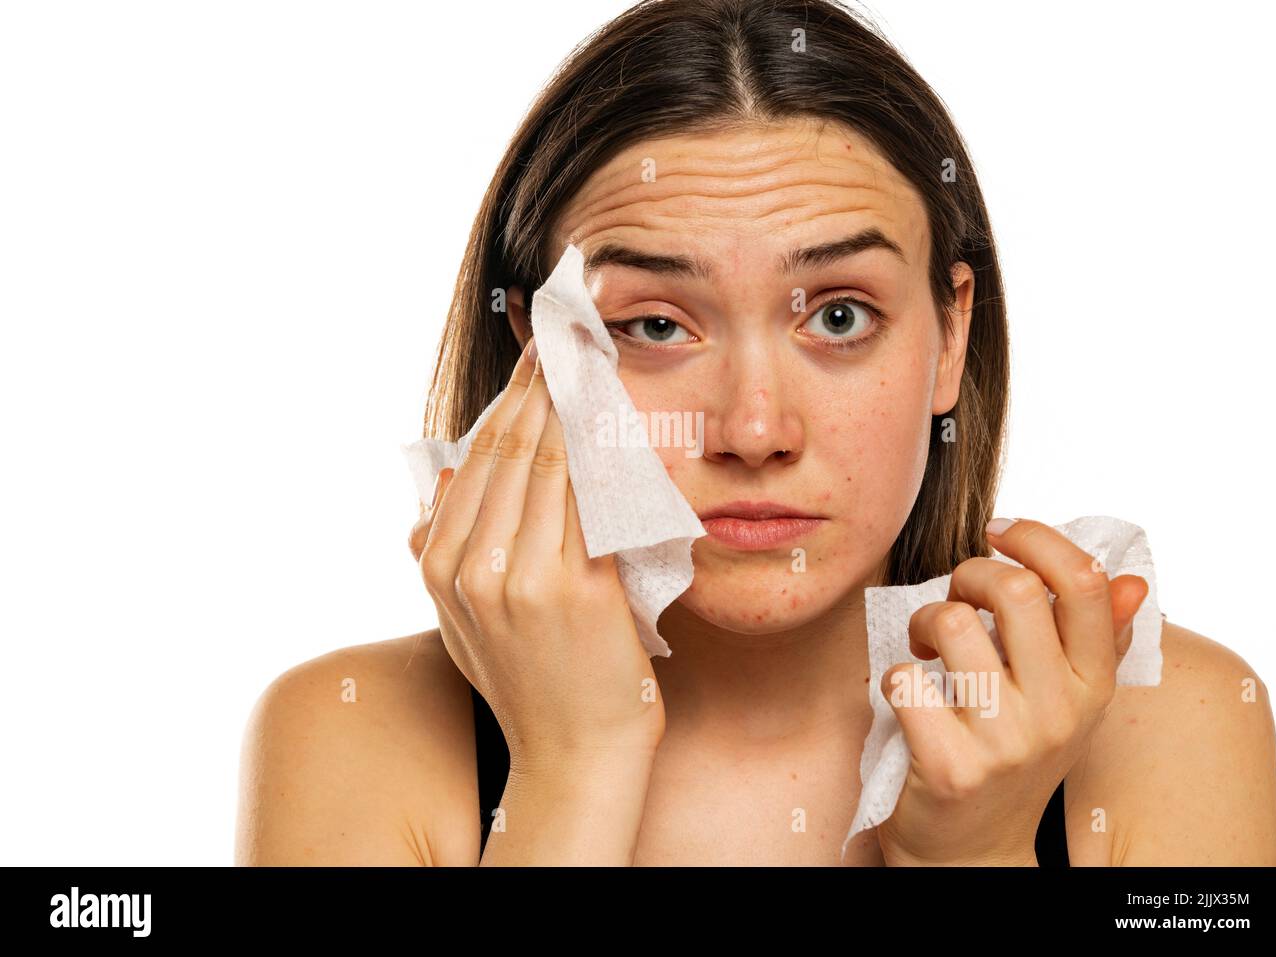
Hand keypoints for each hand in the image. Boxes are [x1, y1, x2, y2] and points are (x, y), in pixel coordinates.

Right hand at [407, 339, 665, 772]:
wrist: (575, 754)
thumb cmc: (528, 683)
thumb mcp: (462, 622)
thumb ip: (442, 554)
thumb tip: (435, 491)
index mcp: (439, 564)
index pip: (479, 456)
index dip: (512, 397)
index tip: (538, 355)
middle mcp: (471, 565)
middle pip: (512, 447)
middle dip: (543, 382)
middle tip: (570, 334)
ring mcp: (522, 577)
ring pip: (550, 461)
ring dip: (574, 401)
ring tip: (595, 357)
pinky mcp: (577, 589)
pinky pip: (591, 497)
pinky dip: (604, 449)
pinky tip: (618, 415)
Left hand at [874, 517, 1148, 865]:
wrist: (973, 852)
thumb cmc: (1014, 757)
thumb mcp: (1068, 702)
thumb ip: (1098, 639)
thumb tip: (1132, 579)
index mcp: (1093, 686)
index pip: (1083, 583)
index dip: (1036, 538)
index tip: (998, 532)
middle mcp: (1058, 712)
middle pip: (1013, 590)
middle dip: (969, 573)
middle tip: (956, 596)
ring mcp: (1004, 742)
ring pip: (952, 624)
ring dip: (924, 620)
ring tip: (927, 646)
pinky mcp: (950, 765)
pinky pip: (905, 679)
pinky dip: (895, 676)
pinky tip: (910, 697)